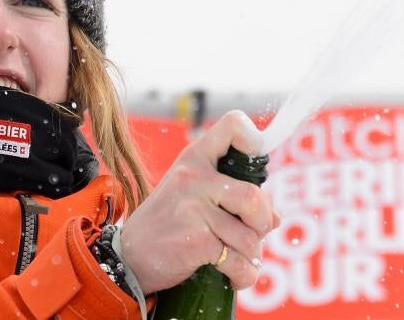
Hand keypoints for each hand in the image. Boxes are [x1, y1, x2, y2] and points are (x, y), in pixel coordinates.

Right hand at [119, 110, 280, 295]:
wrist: (128, 256)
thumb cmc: (167, 223)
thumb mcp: (192, 196)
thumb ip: (231, 198)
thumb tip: (275, 217)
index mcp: (194, 158)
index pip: (232, 126)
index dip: (254, 140)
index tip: (255, 166)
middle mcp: (194, 178)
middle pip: (254, 196)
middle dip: (263, 222)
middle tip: (254, 234)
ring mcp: (193, 209)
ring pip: (250, 236)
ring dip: (252, 255)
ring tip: (238, 259)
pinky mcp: (196, 241)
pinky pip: (238, 261)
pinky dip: (242, 275)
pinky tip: (232, 276)